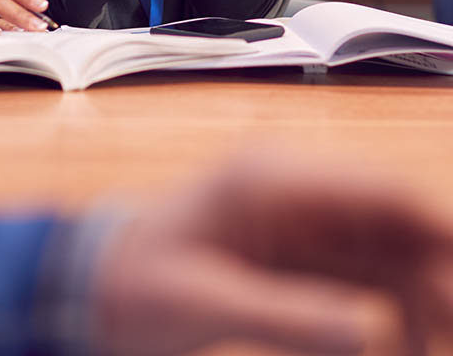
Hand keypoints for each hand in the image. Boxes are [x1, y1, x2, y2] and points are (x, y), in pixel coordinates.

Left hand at [92, 152, 452, 355]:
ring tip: (424, 350)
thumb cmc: (138, 284)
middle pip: (399, 224)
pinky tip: (393, 348)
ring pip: (393, 255)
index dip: (439, 233)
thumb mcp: (205, 303)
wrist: (100, 283)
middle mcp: (296, 191)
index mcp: (271, 181)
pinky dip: (393, 316)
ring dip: (422, 303)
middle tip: (440, 339)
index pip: (381, 192)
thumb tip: (378, 332)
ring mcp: (301, 221)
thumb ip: (289, 316)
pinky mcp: (299, 254)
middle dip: (436, 279)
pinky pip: (368, 279)